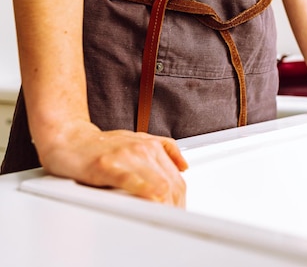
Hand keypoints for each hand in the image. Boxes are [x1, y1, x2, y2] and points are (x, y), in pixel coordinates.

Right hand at [36, 122, 187, 206]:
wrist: (68, 139)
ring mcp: (125, 156)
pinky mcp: (106, 165)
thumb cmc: (101, 145)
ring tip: (163, 219)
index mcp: (152, 146)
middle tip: (171, 221)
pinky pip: (129, 179)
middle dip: (174, 207)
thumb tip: (184, 166)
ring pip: (156, 183)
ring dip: (163, 206)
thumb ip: (163, 150)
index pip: (176, 179)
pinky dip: (142, 190)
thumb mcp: (138, 140)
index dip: (180, 200)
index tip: (177, 213)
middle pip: (171, 184)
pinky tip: (150, 199)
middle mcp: (143, 149)